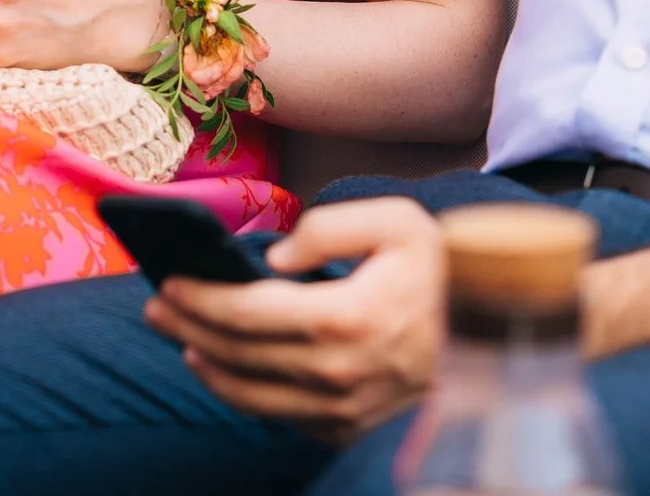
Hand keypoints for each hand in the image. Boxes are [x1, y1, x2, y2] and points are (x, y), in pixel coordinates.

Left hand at [144, 197, 443, 443]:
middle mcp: (339, 373)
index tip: (168, 283)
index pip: (247, 313)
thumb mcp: (397, 221)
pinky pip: (280, 417)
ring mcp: (343, 410)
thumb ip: (328, 226)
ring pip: (250, 396)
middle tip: (155, 308)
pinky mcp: (348, 428)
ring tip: (181, 340)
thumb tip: (275, 255)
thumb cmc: (442, 271)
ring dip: (206, 366)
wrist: (494, 333)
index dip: (200, 299)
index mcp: (346, 318)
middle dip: (186, 329)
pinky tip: (226, 369)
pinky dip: (244, 395)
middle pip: (237, 355)